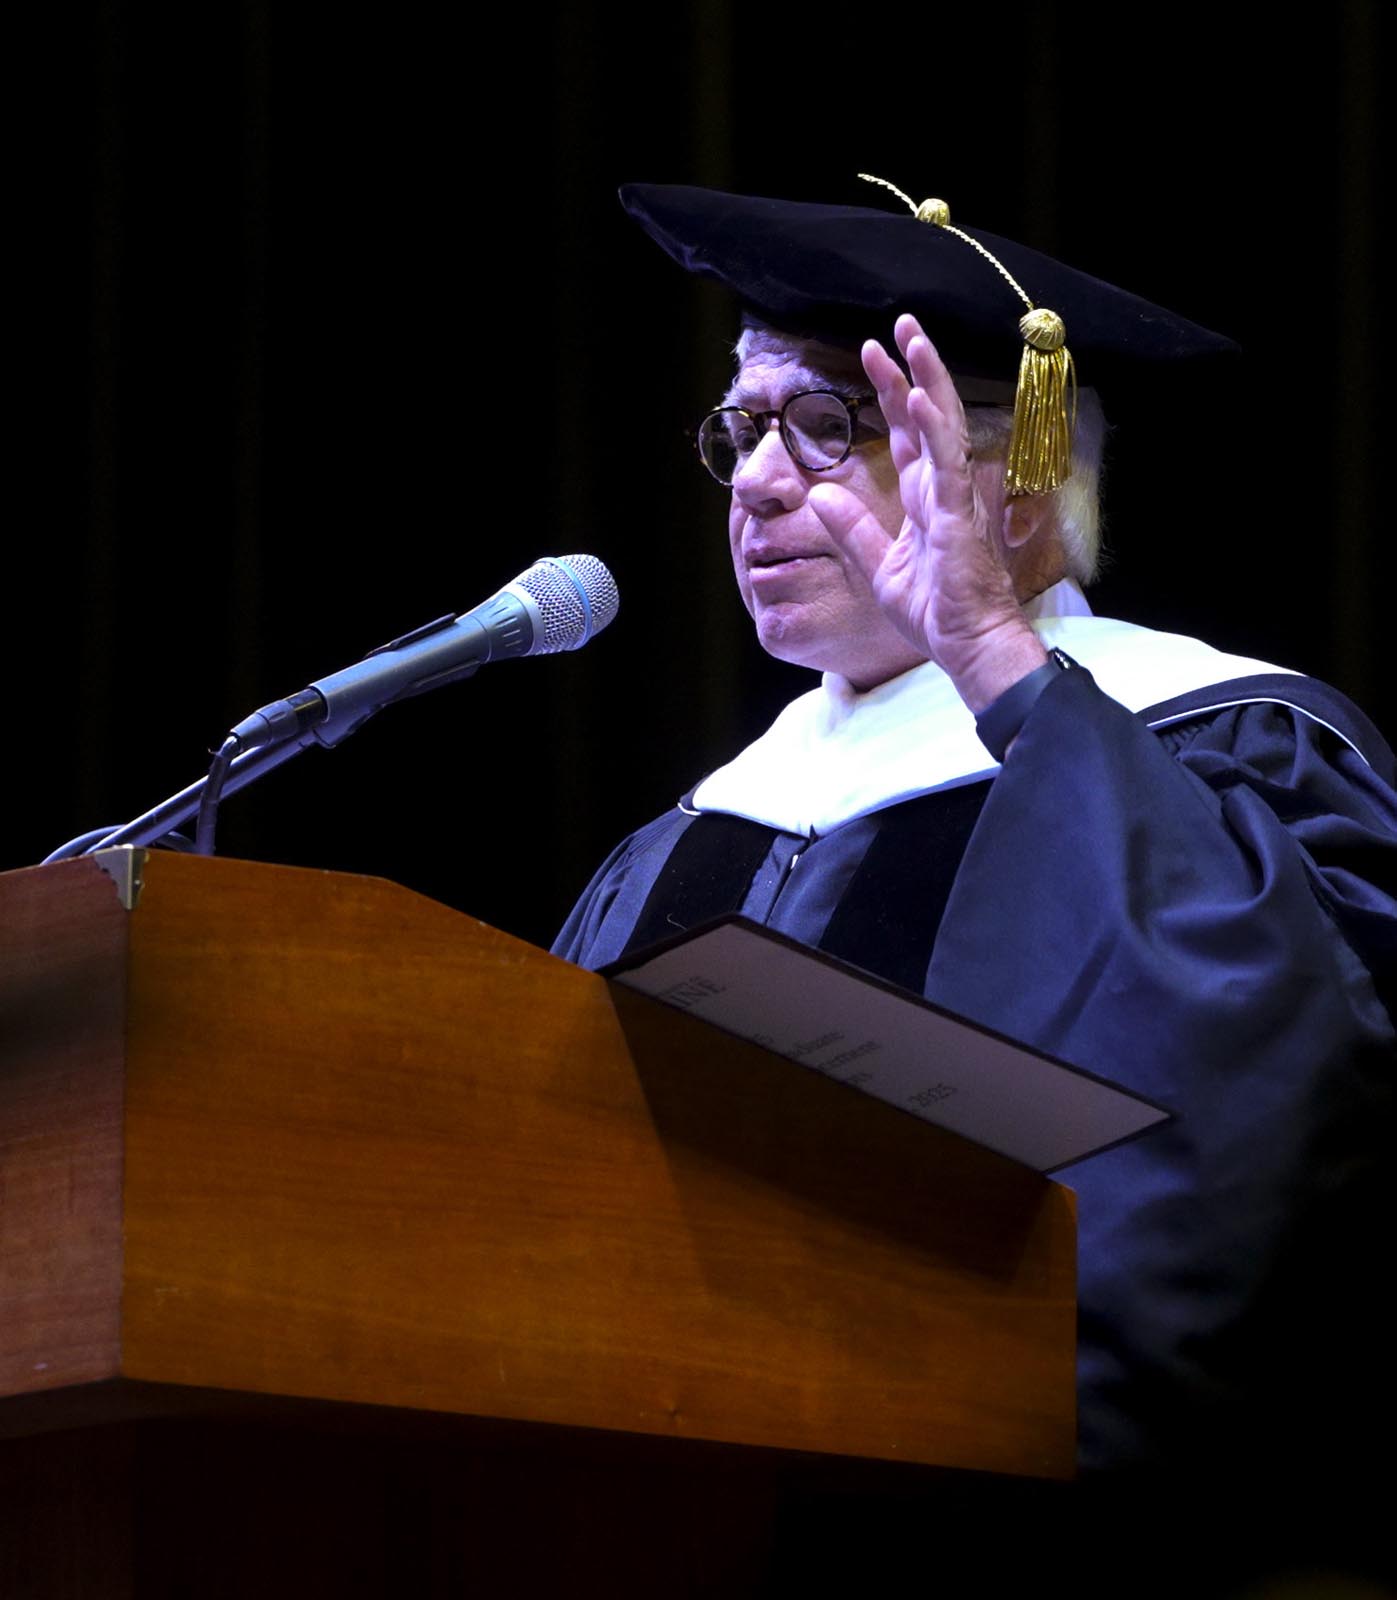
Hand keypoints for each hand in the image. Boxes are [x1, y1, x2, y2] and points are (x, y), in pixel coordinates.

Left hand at [808, 314, 1046, 712]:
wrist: (963, 644)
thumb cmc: (932, 611)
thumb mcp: (876, 566)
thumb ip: (851, 529)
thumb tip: (819, 496)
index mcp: (925, 496)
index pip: (908, 432)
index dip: (892, 392)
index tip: (874, 353)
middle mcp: (942, 487)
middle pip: (927, 415)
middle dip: (913, 367)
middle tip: (898, 323)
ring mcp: (953, 498)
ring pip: (942, 425)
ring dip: (928, 379)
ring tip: (913, 337)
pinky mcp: (956, 516)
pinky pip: (944, 464)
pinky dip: (932, 430)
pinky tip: (919, 397)